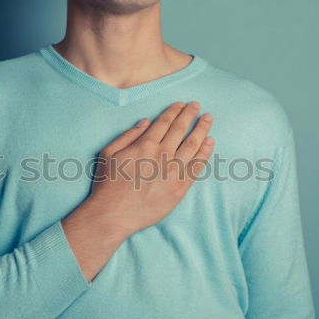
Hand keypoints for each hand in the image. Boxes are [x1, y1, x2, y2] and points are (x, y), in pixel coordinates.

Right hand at [85, 100, 214, 236]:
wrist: (114, 214)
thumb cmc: (108, 184)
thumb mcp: (109, 153)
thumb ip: (128, 135)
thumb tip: (145, 122)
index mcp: (145, 145)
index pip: (164, 123)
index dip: (174, 111)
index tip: (181, 104)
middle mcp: (162, 155)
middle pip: (180, 129)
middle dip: (190, 115)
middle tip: (196, 106)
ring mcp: (173, 171)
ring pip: (193, 144)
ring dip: (202, 129)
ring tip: (208, 119)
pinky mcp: (180, 188)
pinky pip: (197, 166)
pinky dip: (205, 152)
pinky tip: (210, 142)